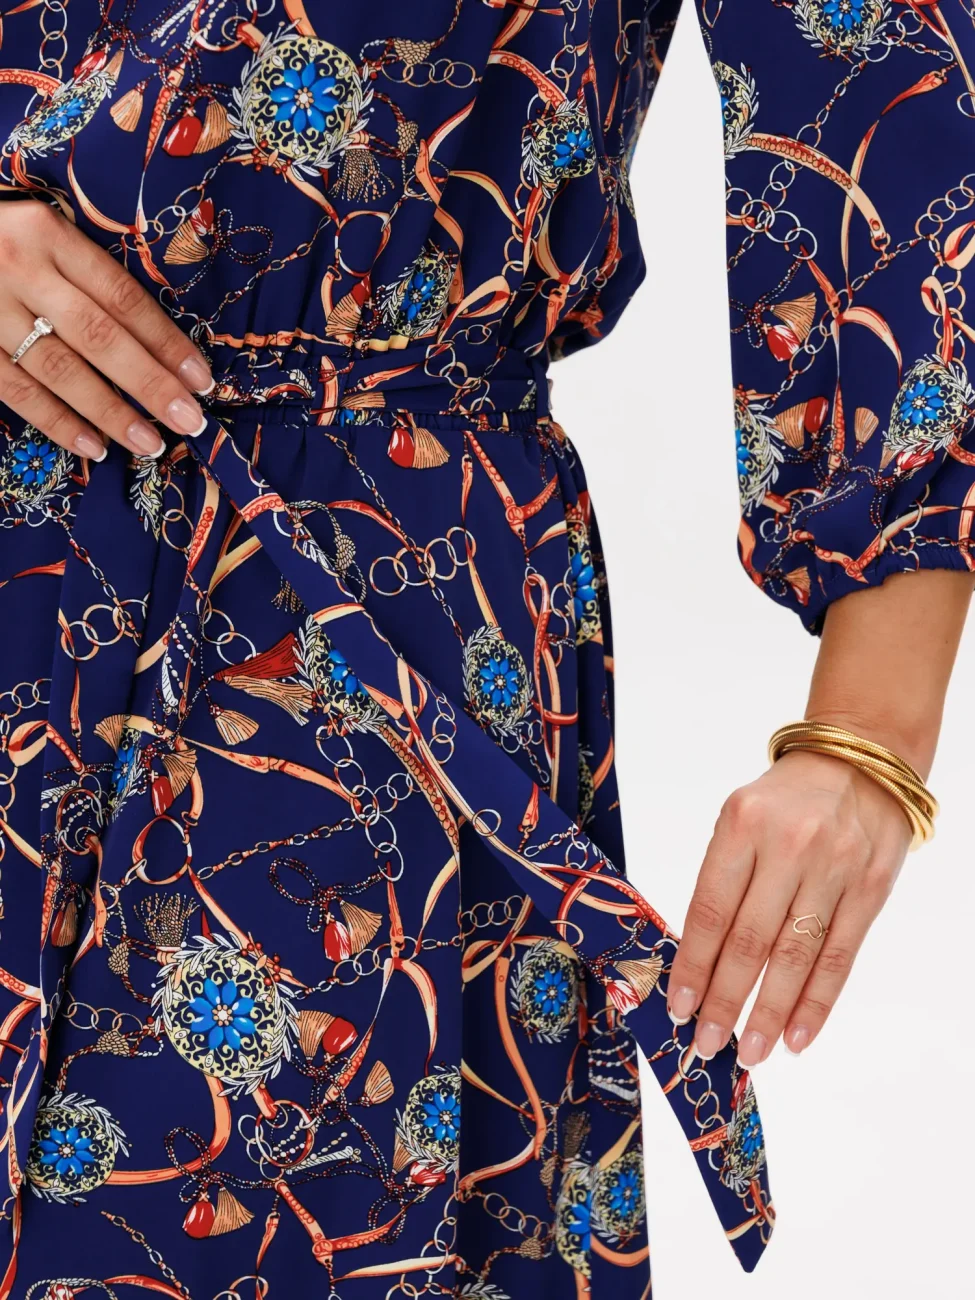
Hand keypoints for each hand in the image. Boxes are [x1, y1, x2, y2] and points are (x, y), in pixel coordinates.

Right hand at [0, 201, 212, 460]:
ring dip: (111, 412)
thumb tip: (157, 345)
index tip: (202, 380)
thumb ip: (85, 277)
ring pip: (60, 369)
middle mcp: (18, 267)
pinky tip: (95, 447)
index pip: (122, 296)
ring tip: (151, 444)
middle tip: (190, 422)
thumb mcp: (39, 236)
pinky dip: (59, 422)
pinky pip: (17, 390)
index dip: (166, 342)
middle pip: (99, 335)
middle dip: (150, 384)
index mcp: (48, 233)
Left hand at [666, 747, 911, 1065]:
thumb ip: (721, 882)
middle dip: (726, 999)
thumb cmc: (783, 802)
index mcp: (741, 825)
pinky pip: (840, 956)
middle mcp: (788, 847)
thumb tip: (698, 963)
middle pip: (751, 939)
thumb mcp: (739, 821)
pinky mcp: (870, 889)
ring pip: (796, 956)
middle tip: (707, 1044)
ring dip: (770, 1013)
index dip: (694, 965)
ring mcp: (834, 869)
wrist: (857, 763)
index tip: (679, 1008)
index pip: (710, 909)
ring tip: (749, 1051)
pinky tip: (797, 1037)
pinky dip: (817, 1002)